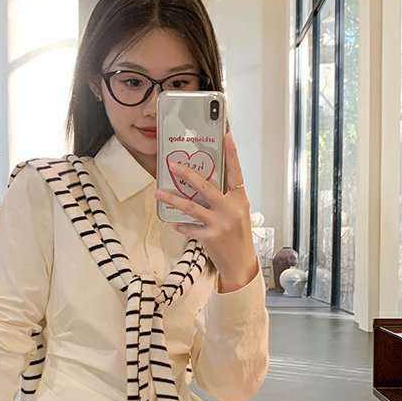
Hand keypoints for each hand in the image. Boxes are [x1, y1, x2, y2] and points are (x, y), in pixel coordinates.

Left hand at [155, 132, 258, 291]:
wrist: (241, 264)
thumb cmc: (240, 237)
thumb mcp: (238, 213)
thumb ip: (225, 198)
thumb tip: (204, 184)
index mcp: (239, 199)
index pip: (236, 172)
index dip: (232, 154)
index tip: (227, 137)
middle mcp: (230, 209)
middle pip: (206, 186)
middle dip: (188, 174)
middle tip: (173, 165)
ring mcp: (219, 223)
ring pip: (191, 206)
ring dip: (173, 198)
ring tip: (159, 192)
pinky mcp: (209, 236)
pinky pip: (188, 226)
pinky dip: (179, 223)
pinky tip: (172, 221)